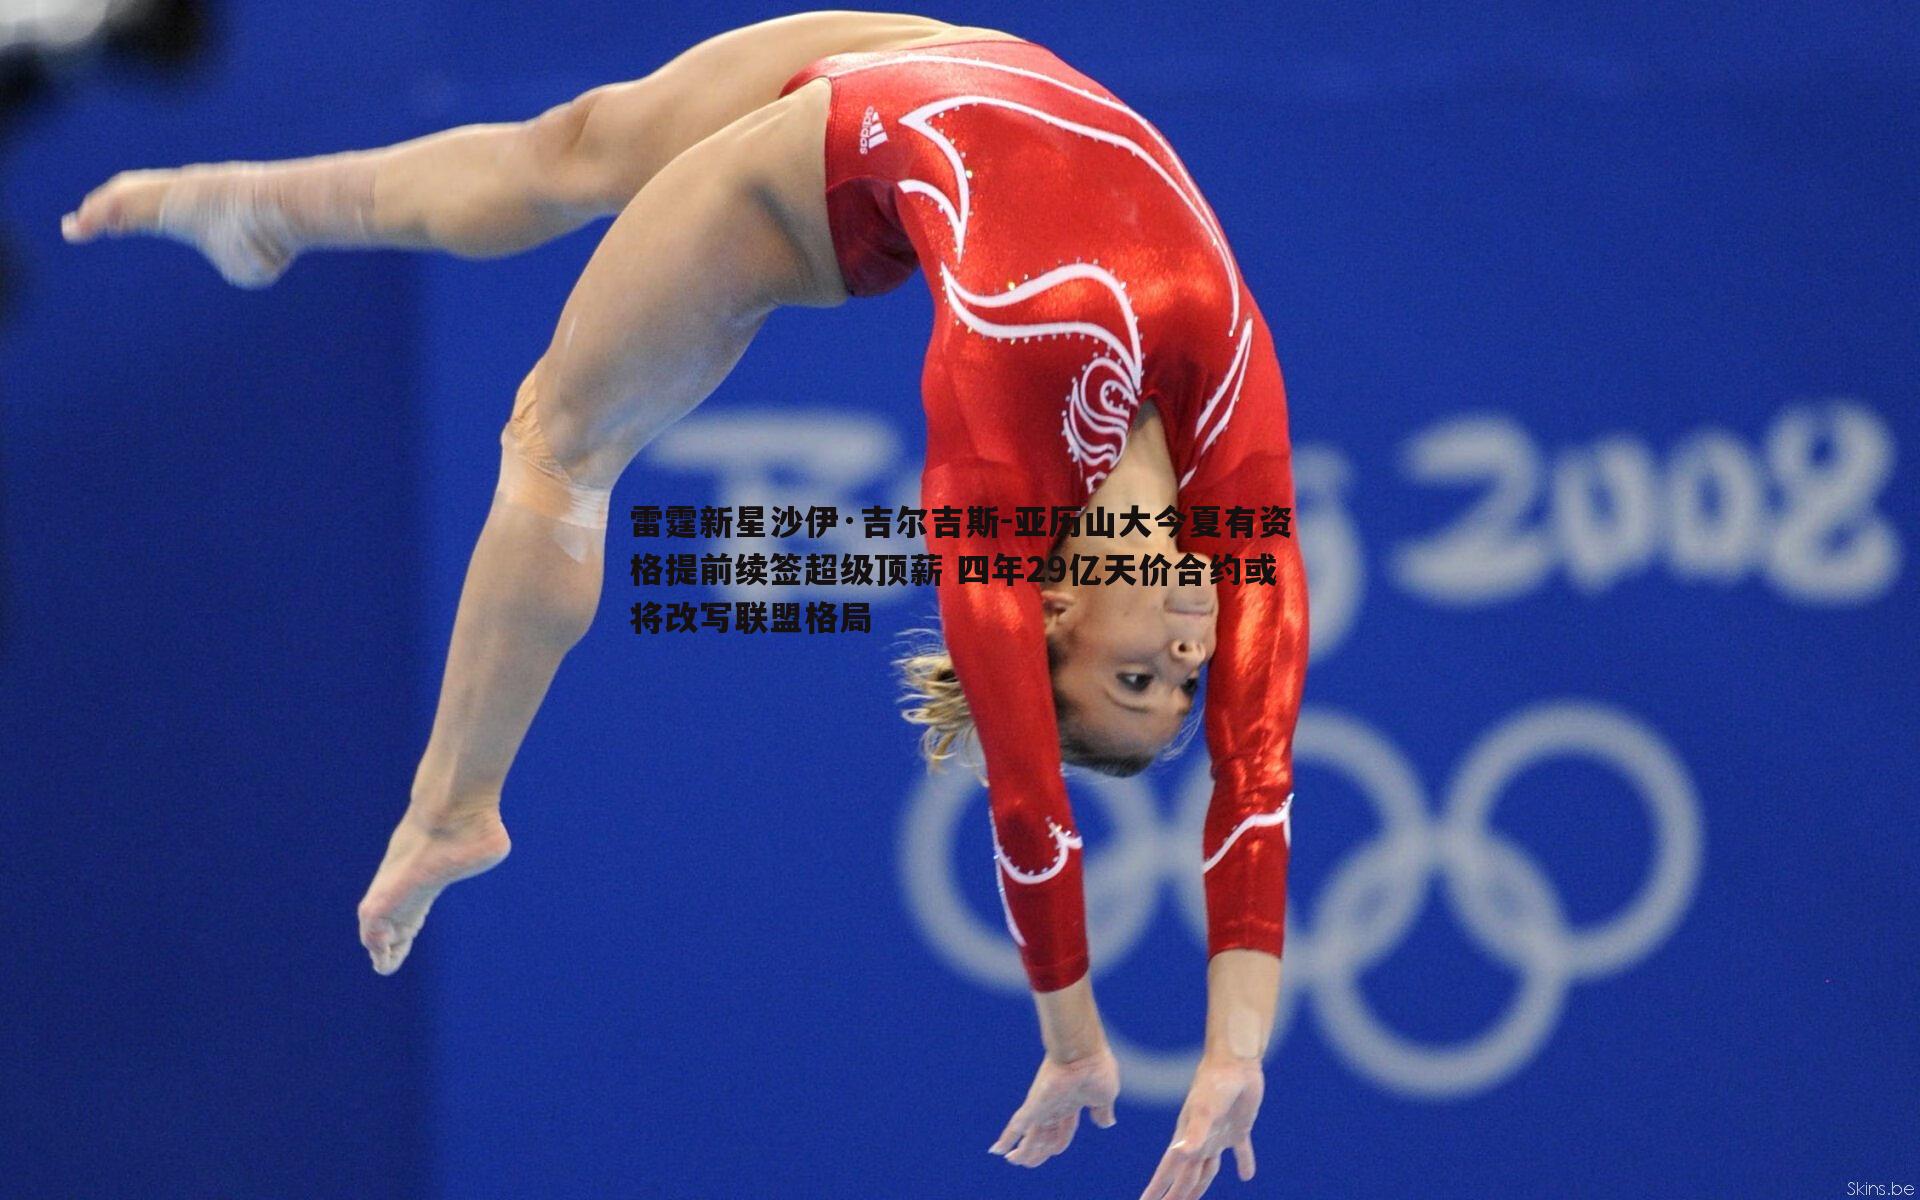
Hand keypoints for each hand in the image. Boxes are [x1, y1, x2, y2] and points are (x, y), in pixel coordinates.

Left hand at [988, 1045, 1119, 1167]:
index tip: (1054, 1152)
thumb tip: (1107, 1123)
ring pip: (1030, 1135)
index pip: (1063, 1130)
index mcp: (1072, 1104)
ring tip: (1013, 1160)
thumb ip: (1102, 1111)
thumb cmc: (1096, 1068)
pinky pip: (1017, 1125)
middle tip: (1026, 1162)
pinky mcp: (1034, 1104)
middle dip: (1037, 1151)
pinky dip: (1007, 1138)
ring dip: (1023, 1151)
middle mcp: (1055, 1106)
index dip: (1058, 1143)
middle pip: (1044, 1135)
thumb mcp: (1105, 1096)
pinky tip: (996, 1150)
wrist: (1083, 1051)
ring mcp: (1043, 1106)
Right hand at [1137, 1053, 1262, 1199]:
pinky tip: (1246, 1175)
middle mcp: (1199, 1141)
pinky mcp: (1238, 1129)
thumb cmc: (1215, 1083)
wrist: (1234, 1061)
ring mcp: (1218, 1135)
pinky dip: (1243, 1163)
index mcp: (1186, 1139)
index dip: (1157, 1190)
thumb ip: (1194, 1134)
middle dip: (1176, 1195)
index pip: (1169, 1172)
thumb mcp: (1204, 1110)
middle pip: (1186, 1176)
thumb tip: (1180, 1153)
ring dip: (1200, 1186)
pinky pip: (1241, 1152)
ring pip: (1207, 1170)